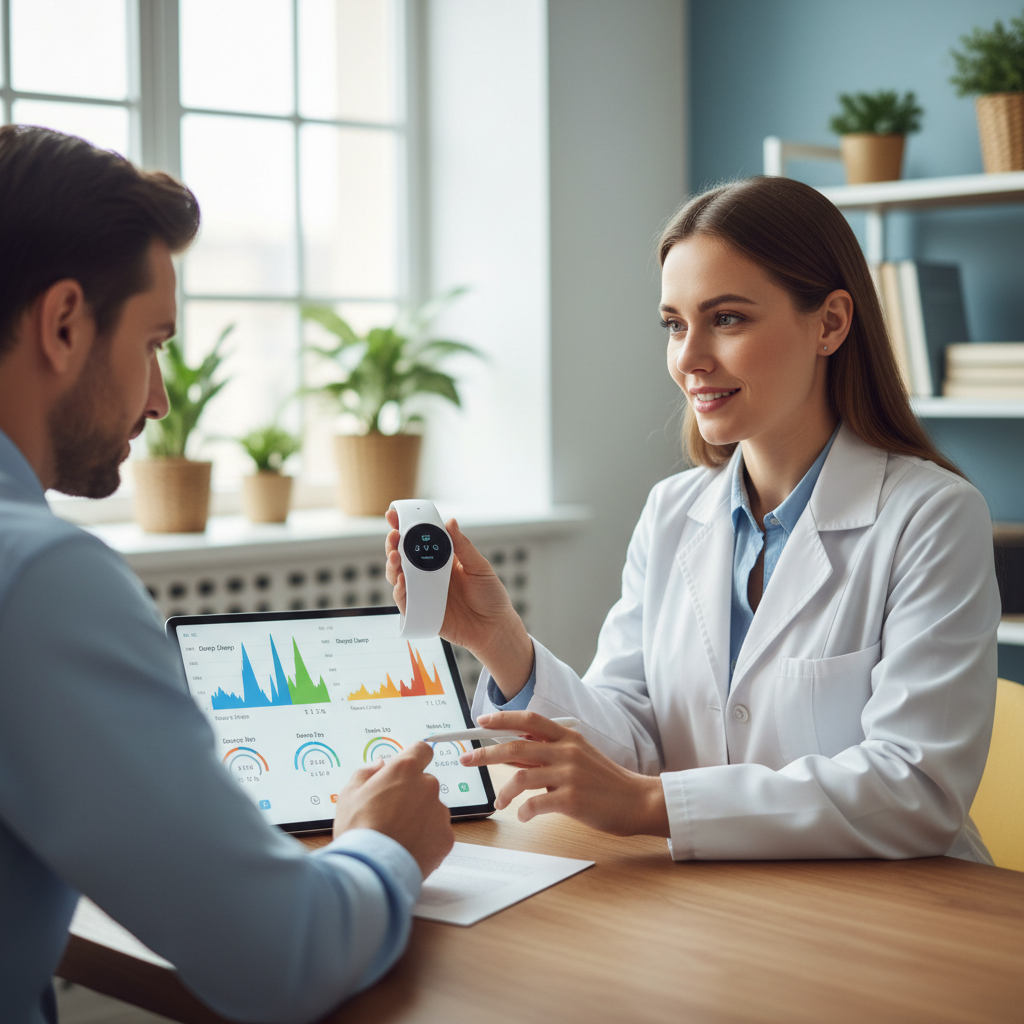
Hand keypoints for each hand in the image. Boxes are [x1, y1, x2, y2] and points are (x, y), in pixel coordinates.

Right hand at [332, 742, 453, 877]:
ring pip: (433, 809)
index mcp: (405, 770)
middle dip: (412, 794)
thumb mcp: (349, 794)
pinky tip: (408, 848)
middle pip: (425, 783)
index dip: (414, 758)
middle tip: (392, 813)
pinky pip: (438, 832)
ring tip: (398, 835)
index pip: (422, 750)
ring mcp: (440, 812)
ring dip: (420, 817)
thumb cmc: (358, 830)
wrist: (372, 869)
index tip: (407, 770)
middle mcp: (428, 786)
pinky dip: (427, 839)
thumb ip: (366, 773)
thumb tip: (379, 765)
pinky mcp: (447, 837)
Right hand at [385, 510, 533, 698]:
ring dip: (392, 566)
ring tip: (394, 556)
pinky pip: (404, 601)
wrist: (494, 628)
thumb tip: (450, 522)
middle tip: (393, 535)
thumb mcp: (479, 567)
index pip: (419, 540)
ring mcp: (423, 593)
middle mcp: (428, 575)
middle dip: (393, 544)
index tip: (394, 515)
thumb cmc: (490, 596)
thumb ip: (463, 547)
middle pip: (403, 557)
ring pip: (398, 577)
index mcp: (442, 560)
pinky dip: (399, 591)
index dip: (404, 527)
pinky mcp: (421, 612)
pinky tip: (402, 582)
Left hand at [458, 711, 669, 837]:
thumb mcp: (579, 757)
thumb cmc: (605, 781)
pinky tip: (524, 816)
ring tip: (500, 803)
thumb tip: (511, 752)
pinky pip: (535, 804)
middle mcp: (567, 751)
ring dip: (504, 791)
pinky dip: (524, 811)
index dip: (503, 719)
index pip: (529, 719)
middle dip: (486, 753)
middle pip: (517, 745)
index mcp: (568, 737)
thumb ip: (547, 754)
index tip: (481, 721)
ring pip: (521, 776)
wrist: (637, 800)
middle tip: (466, 759)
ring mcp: (569, 775)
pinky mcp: (572, 799)